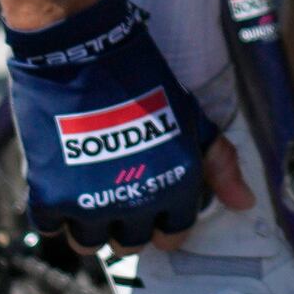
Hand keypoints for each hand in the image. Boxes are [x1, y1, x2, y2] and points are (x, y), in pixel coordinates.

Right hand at [2, 0, 222, 252]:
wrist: (82, 50)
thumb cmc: (140, 77)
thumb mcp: (191, 117)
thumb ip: (220, 164)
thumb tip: (244, 203)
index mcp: (175, 186)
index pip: (172, 234)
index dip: (162, 222)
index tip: (150, 207)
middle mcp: (135, 202)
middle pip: (130, 242)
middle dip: (126, 225)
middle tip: (116, 196)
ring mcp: (90, 202)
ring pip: (88, 242)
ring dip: (88, 225)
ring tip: (85, 196)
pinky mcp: (50, 194)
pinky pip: (49, 228)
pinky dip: (53, 216)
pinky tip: (59, 190)